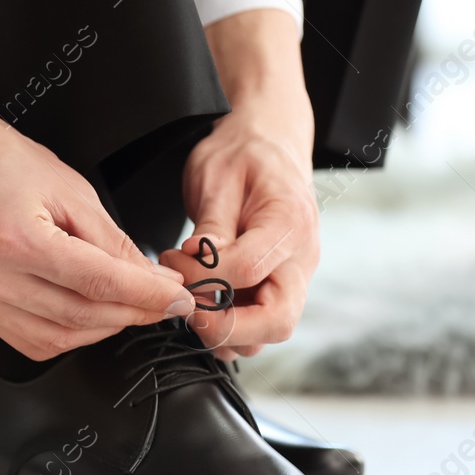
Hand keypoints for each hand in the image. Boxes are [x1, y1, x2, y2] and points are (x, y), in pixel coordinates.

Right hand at [0, 5, 195, 360]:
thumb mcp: (66, 185)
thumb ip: (109, 239)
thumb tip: (148, 278)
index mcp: (16, 239)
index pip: (99, 282)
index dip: (147, 296)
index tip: (178, 297)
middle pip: (81, 316)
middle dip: (133, 313)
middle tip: (163, 301)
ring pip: (57, 338)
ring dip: (102, 328)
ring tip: (130, 307)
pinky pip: (28, 340)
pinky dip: (67, 334)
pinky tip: (87, 315)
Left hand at [158, 9, 318, 359]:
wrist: (269, 142)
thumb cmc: (243, 153)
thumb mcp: (218, 176)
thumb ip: (211, 226)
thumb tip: (195, 265)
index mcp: (289, 224)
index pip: (248, 270)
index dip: (202, 277)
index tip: (172, 264)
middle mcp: (301, 259)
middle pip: (278, 322)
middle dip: (226, 327)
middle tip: (185, 308)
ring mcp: (294, 277)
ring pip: (267, 332)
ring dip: (226, 331)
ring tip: (189, 298)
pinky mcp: (279, 286)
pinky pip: (258, 323)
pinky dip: (229, 326)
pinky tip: (201, 300)